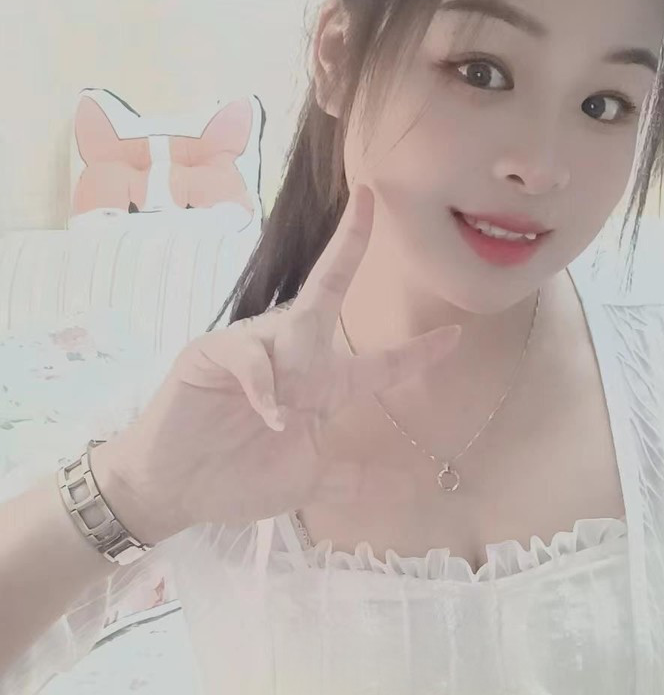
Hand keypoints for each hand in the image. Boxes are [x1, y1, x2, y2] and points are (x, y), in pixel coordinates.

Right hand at [97, 185, 460, 541]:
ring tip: (280, 422)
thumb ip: (358, 481)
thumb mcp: (313, 482)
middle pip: (326, 293)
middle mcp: (292, 356)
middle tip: (369, 201)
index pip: (378, 364)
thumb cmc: (242, 479)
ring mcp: (252, 350)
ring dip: (293, 363)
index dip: (416, 354)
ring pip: (289, 322)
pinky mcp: (212, 354)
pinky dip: (263, 387)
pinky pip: (249, 357)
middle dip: (349, 247)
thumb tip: (416, 487)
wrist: (177, 492)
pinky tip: (265, 419)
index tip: (455, 339)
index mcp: (321, 385)